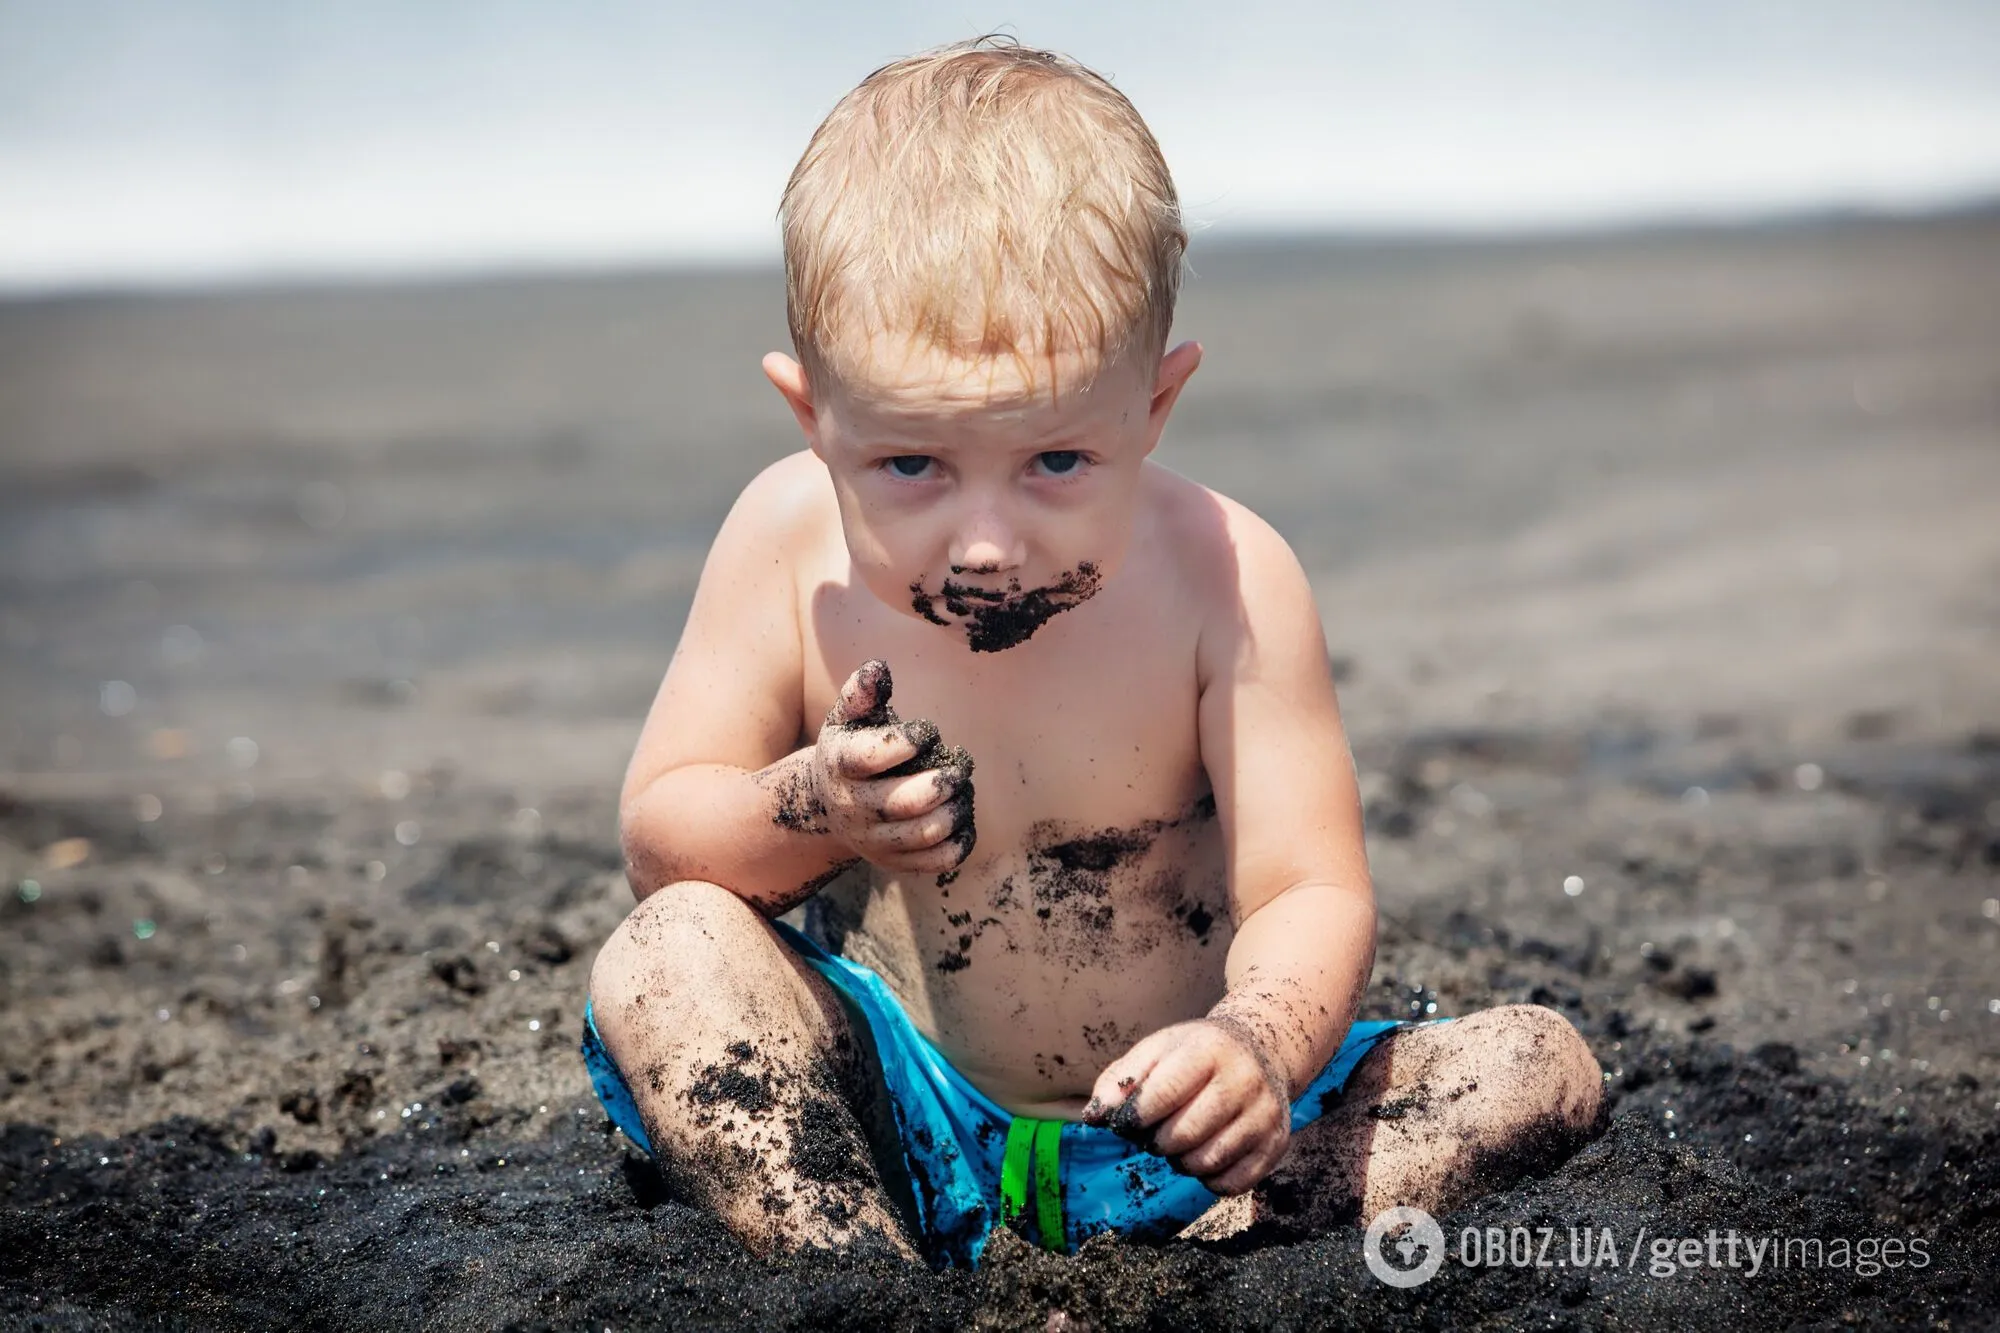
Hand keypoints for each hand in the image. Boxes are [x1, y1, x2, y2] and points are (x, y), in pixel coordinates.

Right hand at [811, 660, 974, 874]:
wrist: (827, 807)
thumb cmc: (849, 749)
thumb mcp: (846, 719)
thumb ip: (861, 693)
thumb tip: (878, 668)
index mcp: (842, 766)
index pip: (872, 757)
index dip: (908, 742)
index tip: (928, 731)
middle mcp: (855, 807)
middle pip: (906, 803)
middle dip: (944, 782)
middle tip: (960, 766)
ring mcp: (875, 840)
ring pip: (925, 833)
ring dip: (956, 810)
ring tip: (963, 789)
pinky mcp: (895, 863)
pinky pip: (936, 861)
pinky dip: (960, 842)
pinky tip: (964, 819)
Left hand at [1081, 1017, 1290, 1194]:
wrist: (1261, 1050)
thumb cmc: (1197, 1054)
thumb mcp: (1158, 1050)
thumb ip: (1121, 1080)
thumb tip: (1094, 1117)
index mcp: (1208, 1049)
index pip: (1165, 1093)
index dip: (1137, 1116)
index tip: (1127, 1123)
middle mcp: (1244, 1080)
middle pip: (1184, 1134)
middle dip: (1158, 1142)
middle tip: (1156, 1134)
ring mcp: (1265, 1115)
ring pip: (1207, 1162)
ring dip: (1181, 1162)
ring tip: (1180, 1143)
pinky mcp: (1276, 1145)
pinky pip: (1232, 1184)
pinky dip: (1209, 1180)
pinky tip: (1205, 1156)